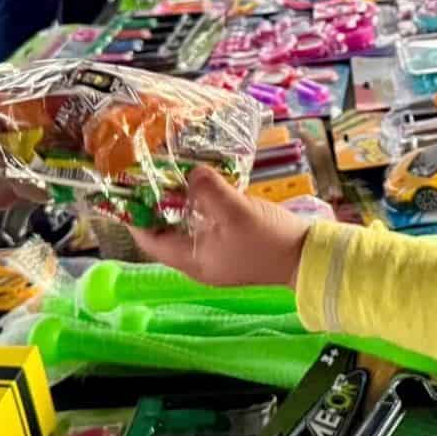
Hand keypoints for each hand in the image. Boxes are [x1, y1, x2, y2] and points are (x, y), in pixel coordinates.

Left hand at [132, 165, 310, 286]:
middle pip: (166, 233)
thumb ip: (209, 190)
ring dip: (181, 204)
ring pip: (187, 228)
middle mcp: (199, 262)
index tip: (129, 187)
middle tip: (153, 175)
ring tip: (176, 176)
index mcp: (192, 260)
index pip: (149, 239)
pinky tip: (206, 187)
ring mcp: (217, 256)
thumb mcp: (236, 211)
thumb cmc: (269, 240)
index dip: (136, 215)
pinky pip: (206, 226)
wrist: (307, 257)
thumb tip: (191, 173)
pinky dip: (201, 208)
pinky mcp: (233, 247)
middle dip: (158, 205)